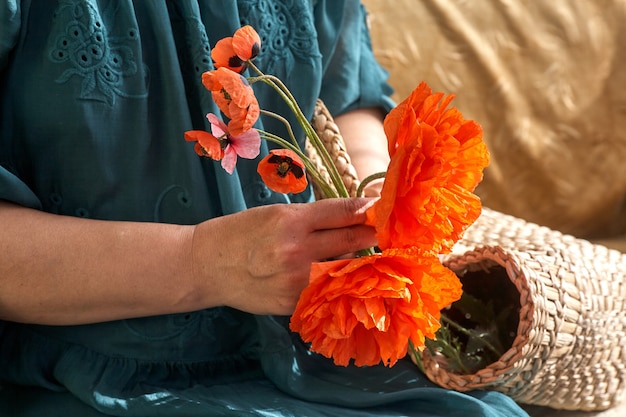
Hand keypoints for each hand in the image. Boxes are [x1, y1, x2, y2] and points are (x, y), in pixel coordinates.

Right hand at [191, 198, 376, 314]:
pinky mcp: (294, 303)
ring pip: (345, 268)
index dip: (368, 209)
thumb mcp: (274, 214)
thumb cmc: (240, 233)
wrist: (206, 266)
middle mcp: (297, 250)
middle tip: (388, 231)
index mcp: (291, 221)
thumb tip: (352, 218)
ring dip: (359, 260)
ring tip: (368, 253)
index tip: (383, 208)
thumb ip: (313, 218)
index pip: (343, 212)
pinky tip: (344, 276)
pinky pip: (328, 291)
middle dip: (373, 234)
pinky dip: (339, 282)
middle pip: (351, 240)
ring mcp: (297, 280)